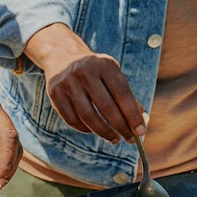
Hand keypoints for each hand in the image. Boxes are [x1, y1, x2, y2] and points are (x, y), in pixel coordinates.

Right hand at [25, 24, 145, 142]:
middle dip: (121, 127)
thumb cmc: (95, 71)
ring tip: (114, 139)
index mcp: (104, 64)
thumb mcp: (112, 74)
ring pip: (88, 117)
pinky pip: (72, 120)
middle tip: (129, 139)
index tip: (141, 132)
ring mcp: (68, 82)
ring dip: (104, 132)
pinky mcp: (55, 93)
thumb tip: (140, 120)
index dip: (132, 115)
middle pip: (106, 107)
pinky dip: (86, 130)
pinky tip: (94, 131)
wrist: (63, 57)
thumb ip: (126, 96)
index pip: (122, 93)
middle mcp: (85, 71)